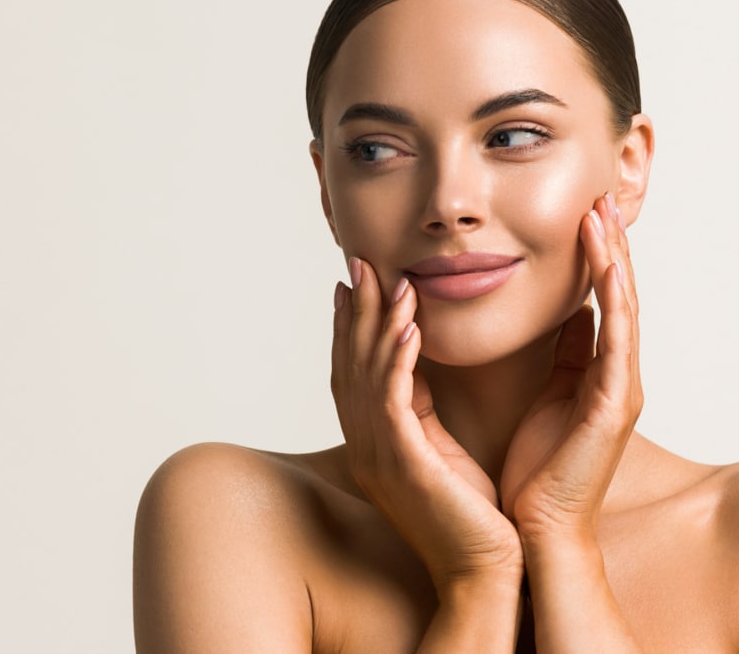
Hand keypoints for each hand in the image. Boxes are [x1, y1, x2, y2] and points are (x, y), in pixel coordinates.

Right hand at [332, 257, 522, 589]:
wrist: (484, 572)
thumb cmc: (471, 516)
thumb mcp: (440, 451)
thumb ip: (423, 411)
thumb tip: (420, 368)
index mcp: (374, 443)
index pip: (353, 373)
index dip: (350, 327)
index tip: (354, 286)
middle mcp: (366, 446)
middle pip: (351, 364)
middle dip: (355, 311)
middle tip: (358, 264)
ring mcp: (379, 456)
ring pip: (368, 374)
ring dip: (375, 322)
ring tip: (386, 280)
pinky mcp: (404, 463)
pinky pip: (394, 400)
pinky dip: (396, 359)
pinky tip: (406, 326)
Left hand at [500, 193, 642, 542]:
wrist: (537, 527)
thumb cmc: (537, 468)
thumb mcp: (548, 397)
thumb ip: (563, 357)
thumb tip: (569, 316)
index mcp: (596, 373)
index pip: (598, 301)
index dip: (592, 257)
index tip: (579, 213)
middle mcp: (615, 375)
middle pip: (616, 295)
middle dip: (606, 245)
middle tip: (597, 197)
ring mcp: (621, 388)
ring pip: (622, 307)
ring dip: (612, 258)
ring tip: (601, 213)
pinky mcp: (614, 405)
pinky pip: (617, 340)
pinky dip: (613, 298)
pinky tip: (607, 264)